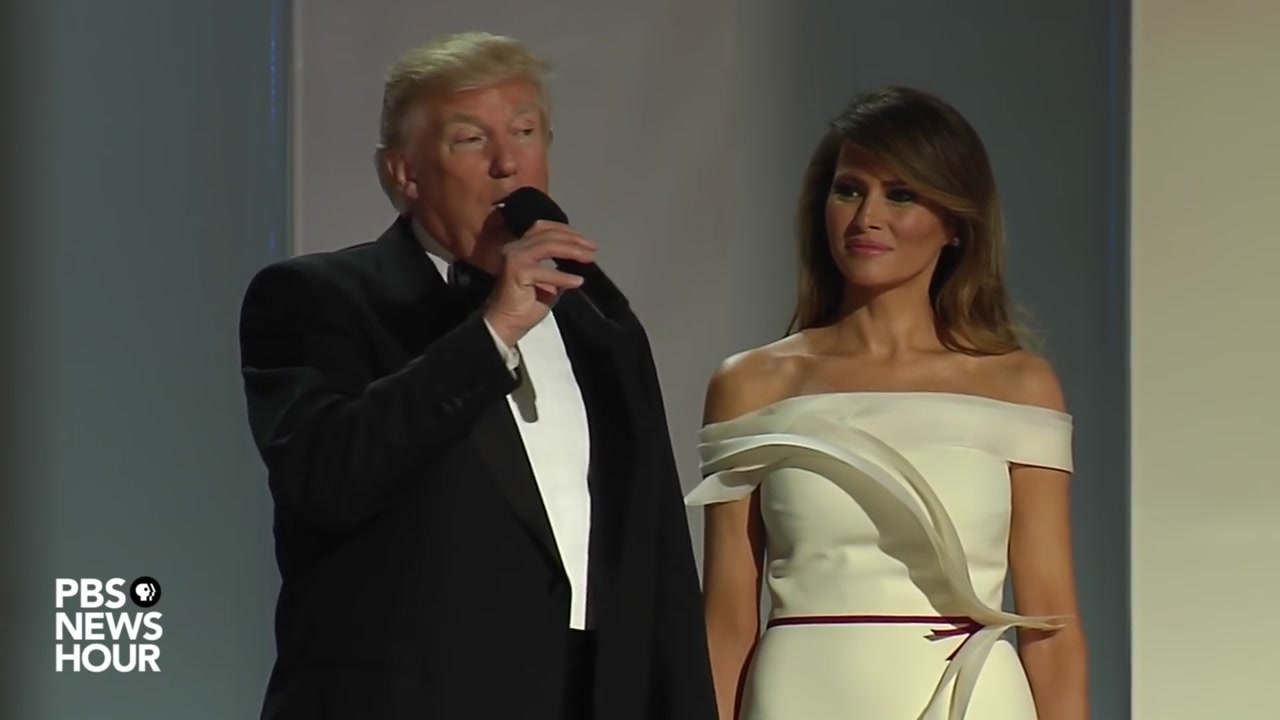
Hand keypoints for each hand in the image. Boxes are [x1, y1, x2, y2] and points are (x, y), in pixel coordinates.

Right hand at [483, 221, 595, 345]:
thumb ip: (559, 270)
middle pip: (548, 234)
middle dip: (574, 239)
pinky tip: (577, 281)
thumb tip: (578, 264)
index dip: (566, 231)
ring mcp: (514, 257)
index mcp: (521, 247)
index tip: (586, 241)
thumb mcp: (549, 285)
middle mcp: (515, 247)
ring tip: (589, 258)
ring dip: (572, 250)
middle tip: (593, 248)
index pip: (544, 228)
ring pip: (548, 245)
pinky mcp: (516, 271)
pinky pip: (545, 271)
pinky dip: (563, 276)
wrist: (506, 325)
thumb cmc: (524, 307)